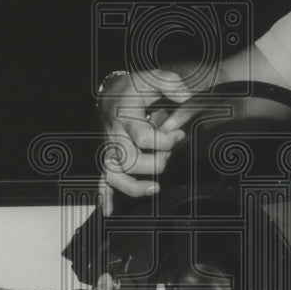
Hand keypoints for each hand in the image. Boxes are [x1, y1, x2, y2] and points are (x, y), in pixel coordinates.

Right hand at [97, 69, 194, 209]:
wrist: (113, 92)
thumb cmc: (136, 87)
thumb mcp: (154, 78)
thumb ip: (172, 85)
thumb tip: (188, 98)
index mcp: (125, 117)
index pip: (144, 137)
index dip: (166, 140)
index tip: (180, 135)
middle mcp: (115, 136)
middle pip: (130, 161)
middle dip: (155, 162)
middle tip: (169, 154)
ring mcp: (111, 149)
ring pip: (114, 175)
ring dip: (133, 186)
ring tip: (154, 188)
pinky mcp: (109, 158)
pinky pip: (102, 179)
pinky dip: (104, 196)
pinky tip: (109, 211)